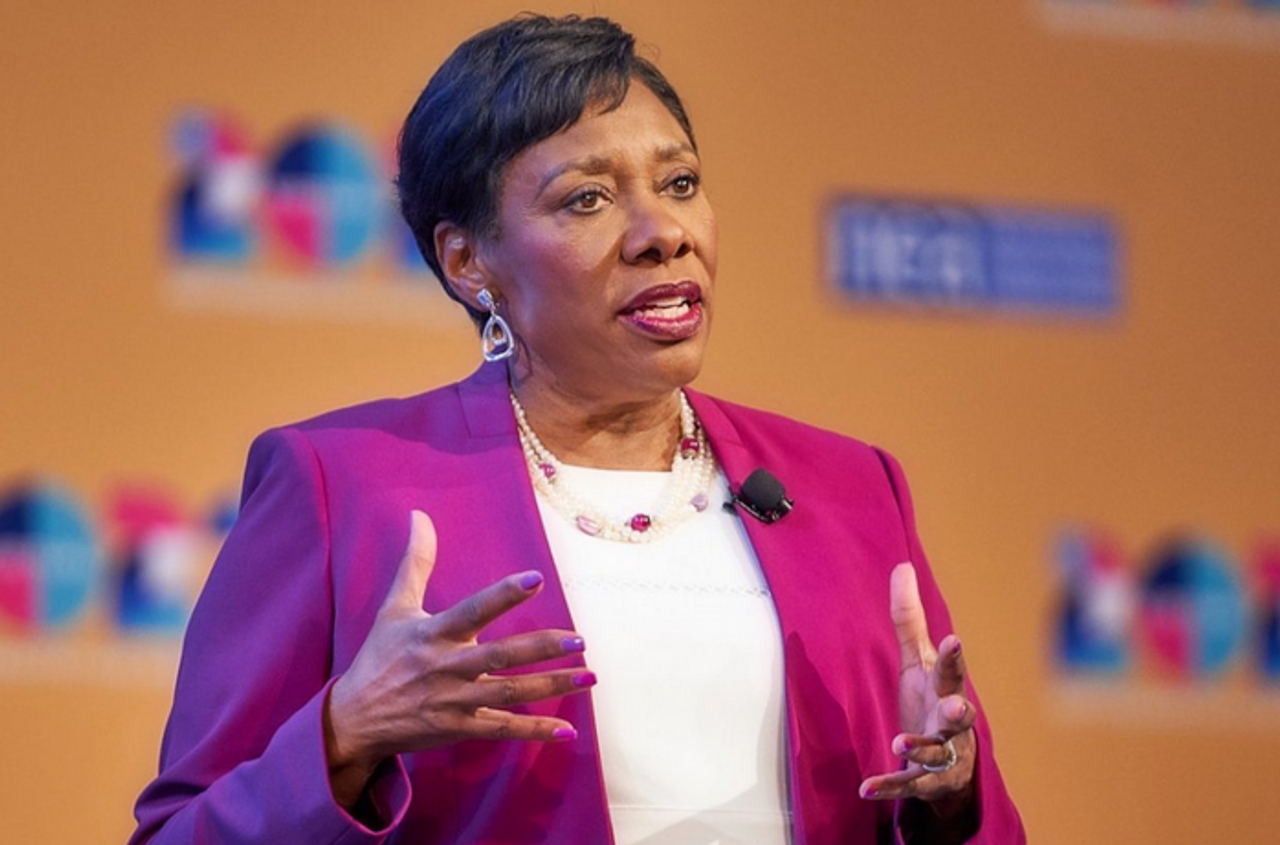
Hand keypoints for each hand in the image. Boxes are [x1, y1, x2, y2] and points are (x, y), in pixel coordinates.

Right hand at [323, 510, 592, 807]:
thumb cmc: (380, 658)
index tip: (537, 578)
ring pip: (511, 694)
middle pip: (501, 656)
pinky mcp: (460, 729)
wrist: (355, 720)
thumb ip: (415, 562)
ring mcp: (455, 701)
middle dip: (542, 648)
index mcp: (433, 634)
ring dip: (552, 686)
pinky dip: (535, 730)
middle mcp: (447, 667)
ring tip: (588, 676)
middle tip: (579, 639)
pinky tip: (567, 730)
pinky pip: (503, 730)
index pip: (473, 610)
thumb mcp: (395, 608)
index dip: (504, 594)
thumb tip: (419, 515)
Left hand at [859, 563, 975, 813]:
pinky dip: (888, 787)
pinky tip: (866, 788)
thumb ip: (910, 618)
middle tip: (958, 708)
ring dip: (920, 748)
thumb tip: (902, 566)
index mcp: (947, 689)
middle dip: (958, 713)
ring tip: (901, 743)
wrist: (951, 763)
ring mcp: (941, 755)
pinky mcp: (925, 781)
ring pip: (935, 754)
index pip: (952, 671)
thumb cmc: (933, 699)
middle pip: (958, 717)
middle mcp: (951, 724)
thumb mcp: (918, 660)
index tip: (954, 639)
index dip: (953, 656)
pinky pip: (906, 785)